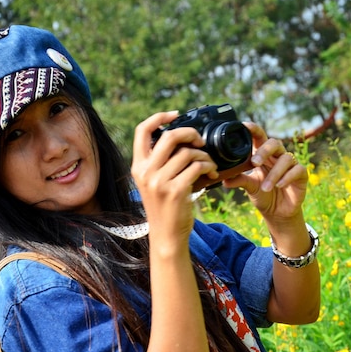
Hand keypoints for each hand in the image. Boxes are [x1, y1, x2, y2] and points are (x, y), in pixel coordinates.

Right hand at [131, 111, 218, 241]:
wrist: (166, 236)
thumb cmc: (165, 208)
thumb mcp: (154, 183)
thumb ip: (160, 163)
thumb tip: (181, 139)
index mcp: (138, 166)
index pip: (142, 131)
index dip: (159, 117)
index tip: (176, 115)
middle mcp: (146, 172)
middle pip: (170, 137)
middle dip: (190, 133)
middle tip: (201, 141)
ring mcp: (159, 182)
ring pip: (187, 153)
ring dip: (204, 156)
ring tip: (210, 164)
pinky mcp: (175, 191)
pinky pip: (197, 167)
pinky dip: (209, 167)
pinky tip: (213, 174)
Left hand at [222, 123, 307, 221]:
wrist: (278, 212)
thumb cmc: (264, 195)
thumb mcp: (250, 187)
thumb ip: (239, 180)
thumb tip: (224, 179)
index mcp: (264, 156)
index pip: (260, 138)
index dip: (254, 130)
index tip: (244, 126)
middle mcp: (277, 156)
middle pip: (274, 143)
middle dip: (264, 151)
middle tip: (254, 163)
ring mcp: (291, 165)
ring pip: (286, 159)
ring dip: (274, 173)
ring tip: (266, 187)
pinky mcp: (301, 175)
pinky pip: (297, 170)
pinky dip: (287, 177)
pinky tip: (279, 185)